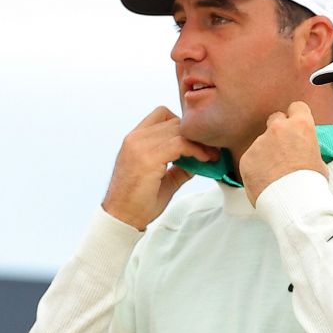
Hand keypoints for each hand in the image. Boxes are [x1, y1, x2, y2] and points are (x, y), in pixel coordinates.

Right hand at [102, 107, 217, 229]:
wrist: (121, 218)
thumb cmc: (138, 202)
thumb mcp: (162, 179)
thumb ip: (179, 166)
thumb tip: (199, 159)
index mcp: (135, 139)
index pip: (162, 114)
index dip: (183, 125)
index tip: (197, 141)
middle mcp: (135, 138)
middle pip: (174, 121)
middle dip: (195, 134)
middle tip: (212, 149)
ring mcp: (139, 146)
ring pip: (178, 130)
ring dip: (198, 142)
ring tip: (210, 155)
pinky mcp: (148, 158)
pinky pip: (180, 144)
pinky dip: (195, 150)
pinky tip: (204, 159)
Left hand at [241, 101, 326, 204]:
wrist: (293, 202)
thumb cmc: (311, 185)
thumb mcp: (319, 160)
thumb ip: (307, 148)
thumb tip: (303, 152)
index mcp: (301, 126)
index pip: (297, 107)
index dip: (296, 117)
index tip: (295, 126)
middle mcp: (279, 128)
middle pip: (275, 119)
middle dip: (278, 131)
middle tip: (282, 150)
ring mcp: (260, 142)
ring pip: (261, 142)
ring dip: (266, 153)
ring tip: (274, 174)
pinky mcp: (247, 157)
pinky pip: (251, 158)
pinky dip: (255, 167)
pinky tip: (264, 180)